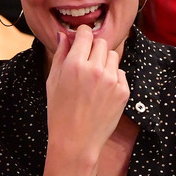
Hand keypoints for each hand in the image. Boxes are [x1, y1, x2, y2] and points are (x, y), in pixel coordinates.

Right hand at [46, 25, 128, 160]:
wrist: (76, 142)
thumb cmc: (59, 113)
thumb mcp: (52, 81)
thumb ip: (60, 55)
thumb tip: (64, 35)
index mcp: (74, 64)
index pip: (85, 34)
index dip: (82, 34)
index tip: (80, 39)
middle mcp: (94, 69)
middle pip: (101, 42)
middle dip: (93, 47)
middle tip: (85, 61)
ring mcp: (111, 80)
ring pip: (112, 56)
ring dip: (104, 61)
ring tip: (93, 78)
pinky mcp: (123, 91)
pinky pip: (120, 73)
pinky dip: (112, 77)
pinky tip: (101, 92)